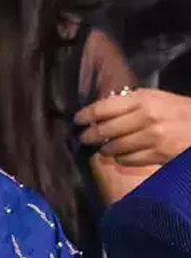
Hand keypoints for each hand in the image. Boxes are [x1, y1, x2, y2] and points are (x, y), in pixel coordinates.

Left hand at [76, 89, 190, 165]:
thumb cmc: (181, 110)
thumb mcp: (157, 98)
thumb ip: (131, 103)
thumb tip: (103, 111)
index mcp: (143, 99)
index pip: (104, 108)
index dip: (86, 114)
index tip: (77, 119)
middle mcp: (145, 117)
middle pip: (106, 129)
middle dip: (90, 135)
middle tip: (83, 138)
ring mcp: (152, 138)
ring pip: (116, 146)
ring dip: (105, 148)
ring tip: (101, 148)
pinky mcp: (159, 155)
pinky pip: (129, 159)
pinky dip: (120, 159)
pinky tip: (118, 156)